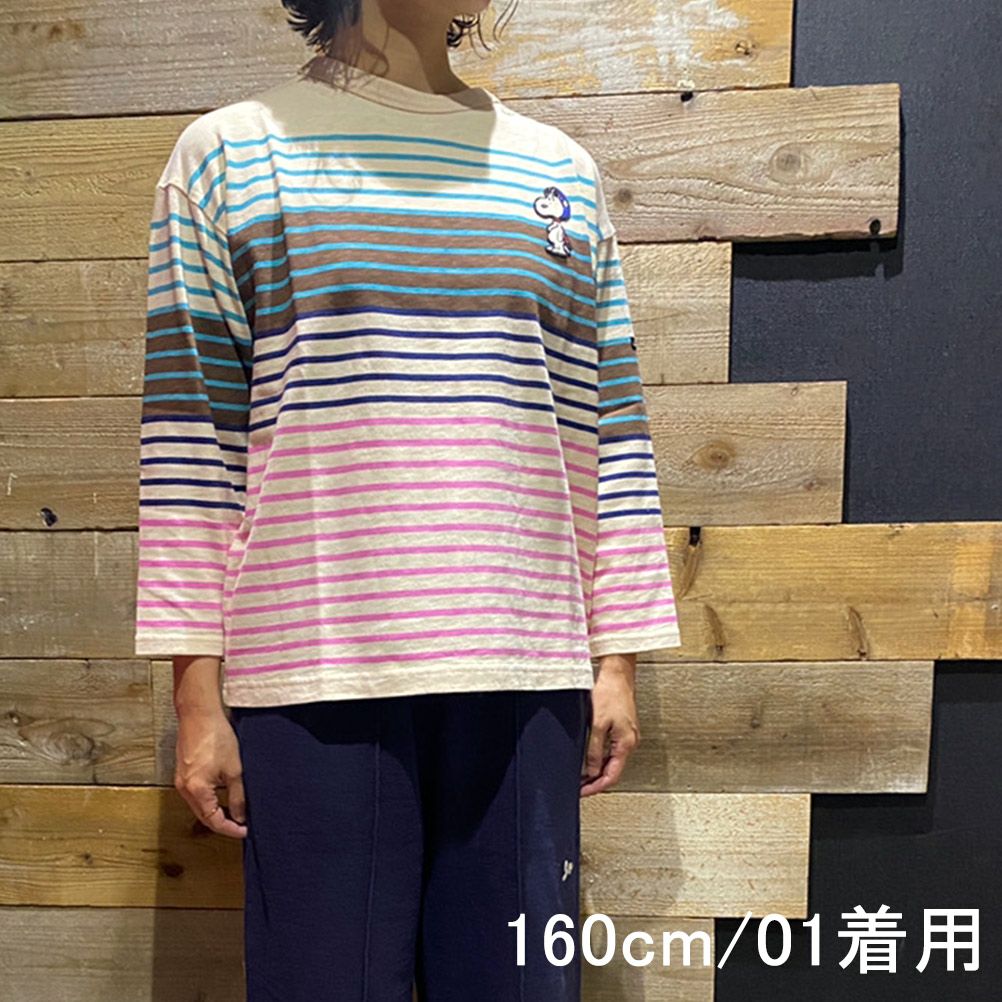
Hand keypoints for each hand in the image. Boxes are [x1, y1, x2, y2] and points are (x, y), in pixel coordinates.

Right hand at [174, 704, 247, 838]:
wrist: (199, 713)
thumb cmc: (215, 736)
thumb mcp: (234, 769)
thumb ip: (238, 796)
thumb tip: (241, 816)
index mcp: (196, 791)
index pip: (213, 821)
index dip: (231, 829)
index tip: (245, 831)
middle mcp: (185, 788)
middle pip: (204, 816)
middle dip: (223, 822)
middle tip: (242, 824)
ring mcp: (182, 780)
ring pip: (200, 805)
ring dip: (217, 810)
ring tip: (236, 811)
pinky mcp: (184, 772)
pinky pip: (197, 793)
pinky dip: (210, 798)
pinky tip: (224, 794)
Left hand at [581, 654, 639, 796]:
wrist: (617, 673)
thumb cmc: (610, 692)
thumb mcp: (597, 724)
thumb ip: (594, 750)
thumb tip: (591, 770)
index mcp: (626, 743)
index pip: (611, 775)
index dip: (595, 787)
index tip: (582, 793)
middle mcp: (629, 742)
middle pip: (612, 771)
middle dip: (595, 781)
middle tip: (579, 788)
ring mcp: (627, 735)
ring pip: (612, 761)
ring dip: (597, 770)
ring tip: (581, 776)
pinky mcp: (622, 728)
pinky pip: (612, 750)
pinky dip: (600, 758)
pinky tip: (589, 758)